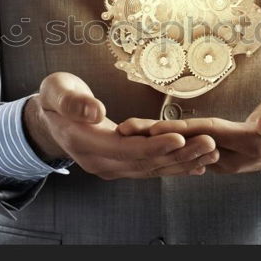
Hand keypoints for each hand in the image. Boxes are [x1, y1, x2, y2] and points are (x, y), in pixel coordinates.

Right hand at [23, 72, 219, 179]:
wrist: (49, 118)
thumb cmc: (55, 98)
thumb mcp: (57, 91)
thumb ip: (73, 101)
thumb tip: (95, 111)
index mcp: (85, 144)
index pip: (125, 149)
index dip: (153, 145)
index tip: (180, 137)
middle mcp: (100, 162)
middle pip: (145, 163)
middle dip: (179, 155)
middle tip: (209, 143)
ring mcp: (111, 167)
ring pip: (151, 169)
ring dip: (183, 163)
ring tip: (211, 152)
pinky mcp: (120, 165)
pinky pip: (150, 169)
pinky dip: (174, 166)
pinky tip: (198, 164)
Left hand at [118, 92, 260, 177]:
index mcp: (248, 143)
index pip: (208, 135)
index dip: (181, 131)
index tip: (154, 128)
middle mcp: (231, 155)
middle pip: (188, 143)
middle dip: (155, 136)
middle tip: (124, 130)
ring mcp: (223, 158)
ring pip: (184, 148)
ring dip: (155, 141)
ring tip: (125, 132)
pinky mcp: (217, 155)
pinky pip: (188, 150)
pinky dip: (166, 143)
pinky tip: (145, 138)